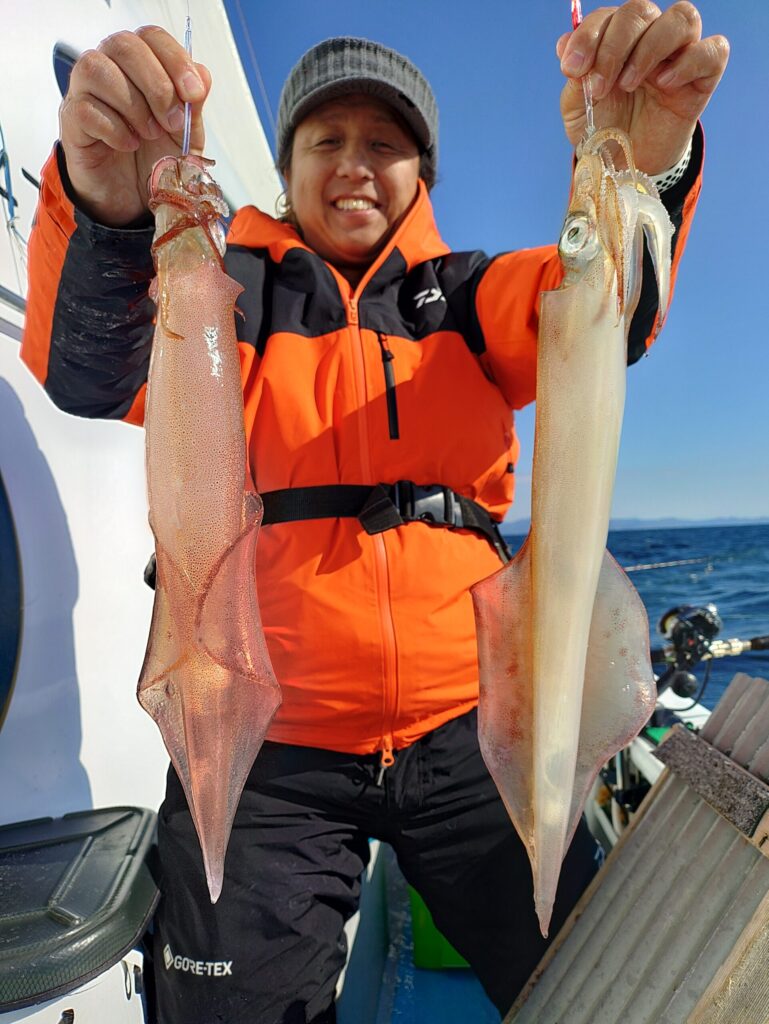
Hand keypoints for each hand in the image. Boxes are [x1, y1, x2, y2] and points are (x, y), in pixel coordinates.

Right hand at [59, 26, 210, 226]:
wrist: (133, 196)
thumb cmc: (155, 156)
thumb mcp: (185, 132)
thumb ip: (192, 104)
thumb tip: (202, 76)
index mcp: (139, 63)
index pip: (151, 37)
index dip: (175, 59)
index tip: (193, 94)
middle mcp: (108, 67)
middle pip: (124, 46)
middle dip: (157, 85)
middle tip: (171, 122)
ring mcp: (85, 91)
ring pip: (98, 70)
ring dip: (133, 105)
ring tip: (148, 134)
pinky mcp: (72, 119)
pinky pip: (85, 109)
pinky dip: (114, 129)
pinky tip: (128, 144)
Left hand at [557, 1, 728, 173]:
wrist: (627, 165)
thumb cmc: (604, 130)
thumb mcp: (579, 108)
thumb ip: (575, 76)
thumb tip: (564, 42)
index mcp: (617, 39)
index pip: (607, 16)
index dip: (587, 36)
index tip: (572, 70)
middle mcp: (650, 38)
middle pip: (641, 11)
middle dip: (614, 46)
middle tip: (600, 86)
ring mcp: (680, 55)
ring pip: (682, 18)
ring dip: (649, 48)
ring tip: (629, 84)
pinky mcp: (703, 78)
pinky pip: (713, 50)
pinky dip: (689, 61)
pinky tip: (664, 84)